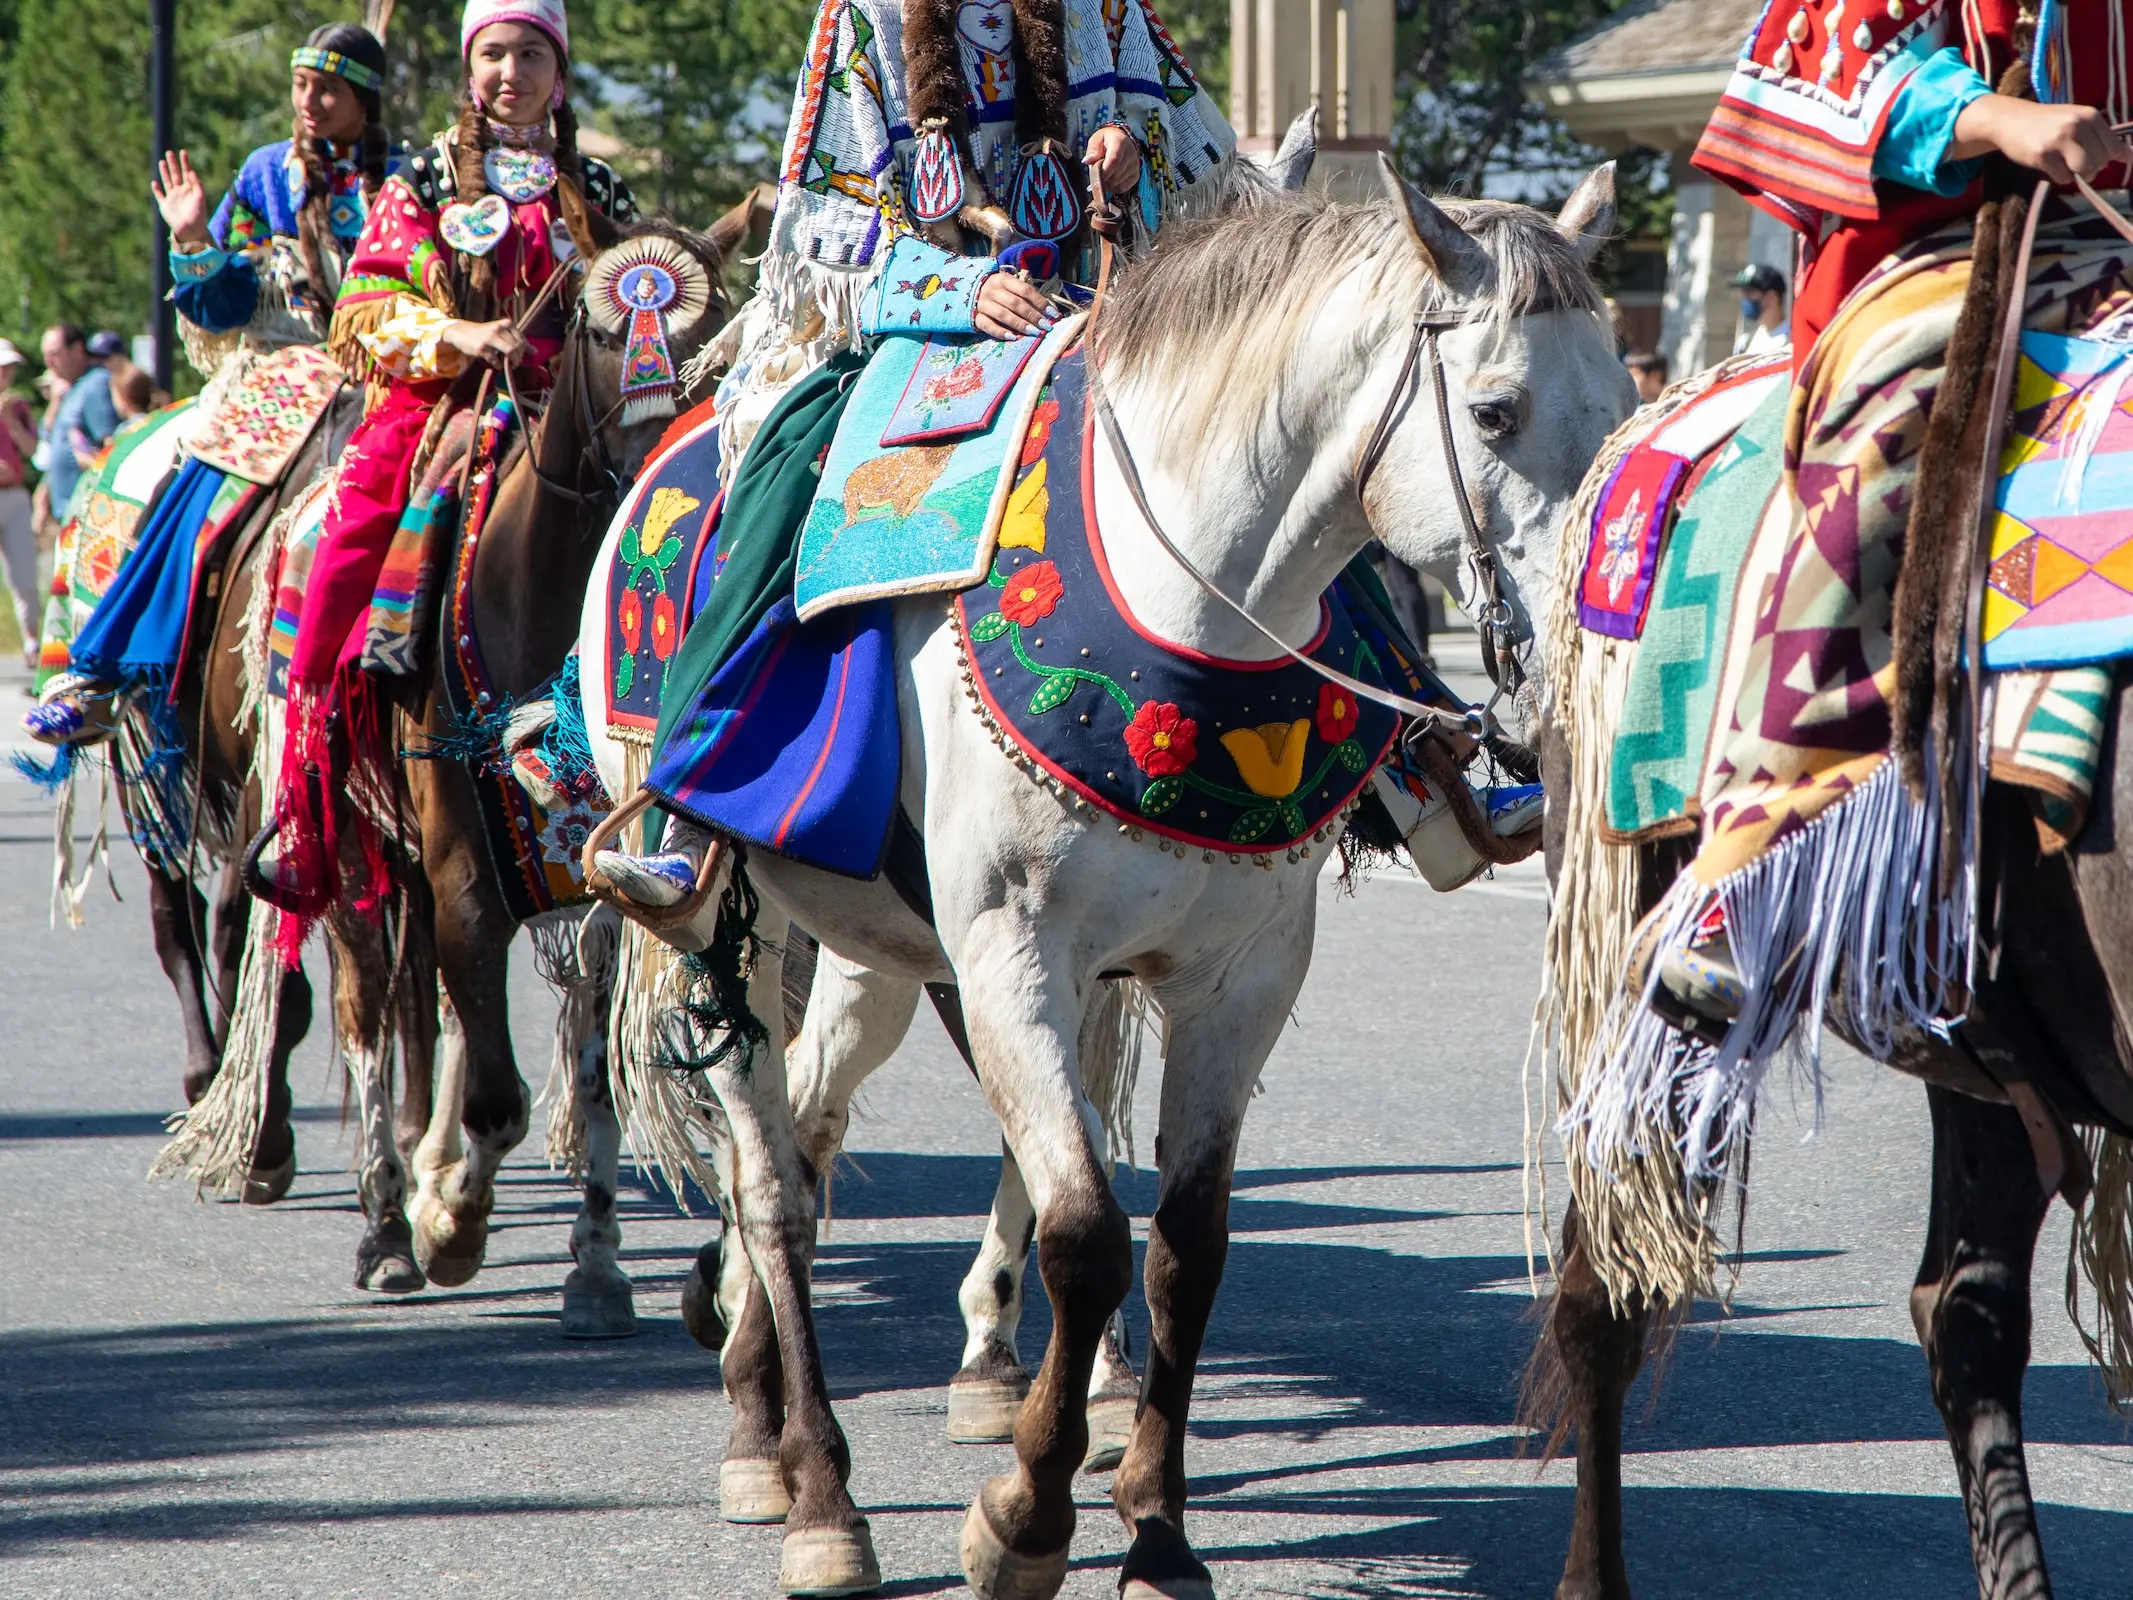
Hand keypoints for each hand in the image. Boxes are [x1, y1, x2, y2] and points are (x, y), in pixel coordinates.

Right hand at [152, 150, 212, 248]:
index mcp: (190, 189)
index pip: (187, 172)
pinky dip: (156, 190)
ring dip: (164, 172)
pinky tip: (154, 183)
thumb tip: (191, 172)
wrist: (191, 230)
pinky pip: (159, 196)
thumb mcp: (200, 198)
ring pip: (167, 182)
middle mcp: (181, 192)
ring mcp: (173, 198)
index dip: (185, 162)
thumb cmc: (198, 215)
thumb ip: (197, 185)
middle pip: (175, 174)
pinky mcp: (165, 206)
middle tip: (169, 152)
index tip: (183, 152)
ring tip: (162, 161)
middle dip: (173, 164)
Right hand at [441, 318, 528, 367]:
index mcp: (506, 323)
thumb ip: (517, 340)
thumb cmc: (485, 333)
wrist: (461, 332)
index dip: (524, 351)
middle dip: (518, 358)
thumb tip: (536, 351)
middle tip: (514, 363)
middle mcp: (499, 329)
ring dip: (512, 362)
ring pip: (510, 351)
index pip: (522, 340)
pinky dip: (499, 365)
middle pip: (517, 347)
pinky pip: (496, 360)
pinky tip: (497, 365)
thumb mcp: (501, 333)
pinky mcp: (482, 348)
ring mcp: (490, 338)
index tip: (519, 356)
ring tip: (509, 365)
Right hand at [975, 272, 1053, 339]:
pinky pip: (988, 326)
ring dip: (1020, 324)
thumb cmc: (996, 291)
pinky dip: (1001, 332)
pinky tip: (1013, 338)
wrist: (965, 292)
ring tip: (1034, 332)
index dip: (1040, 302)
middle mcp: (992, 290)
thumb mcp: (1008, 286)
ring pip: (1004, 315)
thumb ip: (1025, 296)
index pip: (1025, 290)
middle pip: (1016, 303)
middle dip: (1033, 315)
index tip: (1053, 314)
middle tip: (1046, 326)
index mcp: (1003, 279)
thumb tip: (1049, 311)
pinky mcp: (975, 317)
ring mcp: (982, 304)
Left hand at [1083, 125, 1141, 201]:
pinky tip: (1109, 180)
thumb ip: (1092, 150)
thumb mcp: (1096, 140)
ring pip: (1117, 182)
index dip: (1104, 172)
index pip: (1114, 160)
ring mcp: (1135, 165)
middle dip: (1103, 178)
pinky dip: (1113, 187)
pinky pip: (1122, 188)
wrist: (1121, 141)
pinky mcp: (1136, 175)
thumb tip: (1087, 161)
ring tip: (1103, 174)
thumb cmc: (1106, 141)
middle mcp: (1131, 153)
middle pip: (1115, 174)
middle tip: (1096, 174)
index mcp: (1120, 142)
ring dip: (1107, 183)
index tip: (1095, 178)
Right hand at [1952, 95, 2132, 183]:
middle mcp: (2077, 125)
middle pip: (2100, 161)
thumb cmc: (2047, 122)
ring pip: (2084, 170)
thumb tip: (2130, 157)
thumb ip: (2101, 136)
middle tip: (2075, 162)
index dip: (2109, 159)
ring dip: (2077, 174)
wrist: (2011, 120)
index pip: (2114, 147)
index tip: (2100, 161)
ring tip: (2065, 166)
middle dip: (2091, 167)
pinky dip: (2059, 177)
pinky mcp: (2043, 155)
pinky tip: (2049, 166)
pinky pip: (2063, 177)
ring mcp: (2059, 140)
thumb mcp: (2076, 121)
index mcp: (2089, 116)